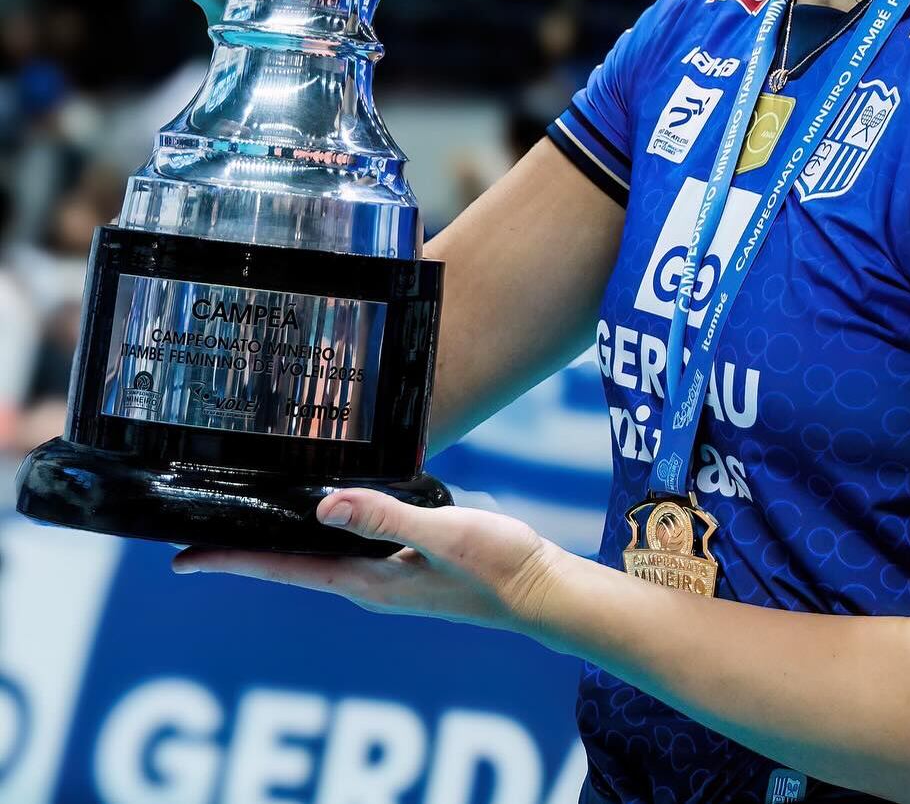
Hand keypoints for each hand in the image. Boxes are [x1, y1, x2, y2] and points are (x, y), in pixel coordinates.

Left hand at [171, 490, 561, 635]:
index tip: (181, 560)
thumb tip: (323, 506)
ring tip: (244, 521)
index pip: (282, 569)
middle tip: (195, 535)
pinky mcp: (407, 565)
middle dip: (241, 551)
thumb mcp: (442, 534)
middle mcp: (368, 583)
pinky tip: (323, 513)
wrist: (541, 591)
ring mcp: (386, 577)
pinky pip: (348, 546)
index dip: (229, 561)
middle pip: (288, 565)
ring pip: (316, 556)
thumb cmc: (498, 565)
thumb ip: (385, 518)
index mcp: (366, 581)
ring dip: (279, 542)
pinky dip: (321, 530)